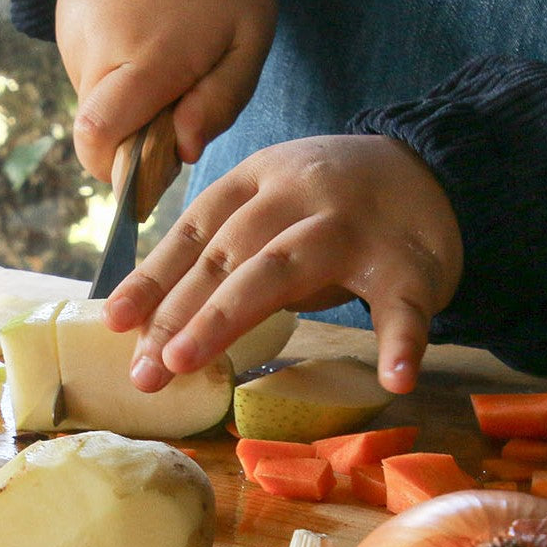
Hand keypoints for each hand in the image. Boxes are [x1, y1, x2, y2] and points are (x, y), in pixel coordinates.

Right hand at [55, 0, 277, 185]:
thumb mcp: (249, 40)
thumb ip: (219, 103)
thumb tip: (182, 152)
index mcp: (145, 57)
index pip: (98, 138)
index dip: (117, 170)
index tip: (150, 169)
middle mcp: (95, 46)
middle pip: (93, 128)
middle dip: (129, 138)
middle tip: (175, 108)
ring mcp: (72, 28)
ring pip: (89, 98)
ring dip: (123, 100)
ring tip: (164, 56)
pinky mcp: (63, 13)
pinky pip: (82, 66)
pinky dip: (110, 70)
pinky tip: (142, 32)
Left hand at [103, 136, 464, 393]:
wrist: (430, 167)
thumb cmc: (326, 205)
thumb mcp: (267, 206)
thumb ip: (218, 251)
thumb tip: (141, 319)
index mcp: (256, 181)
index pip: (195, 233)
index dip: (153, 278)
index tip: (115, 323)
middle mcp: (298, 195)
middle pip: (228, 255)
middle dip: (179, 313)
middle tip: (145, 370)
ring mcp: (354, 226)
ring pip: (285, 269)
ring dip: (231, 317)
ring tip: (189, 365)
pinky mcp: (410, 262)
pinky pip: (404, 305)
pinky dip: (401, 341)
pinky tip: (394, 379)